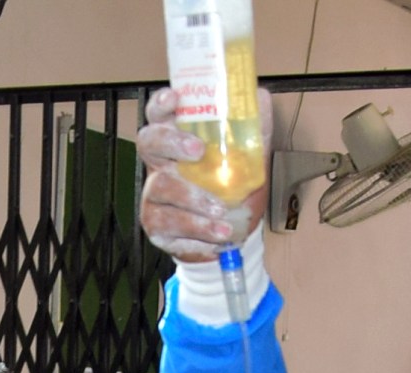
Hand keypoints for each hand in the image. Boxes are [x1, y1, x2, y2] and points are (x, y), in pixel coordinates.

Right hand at [136, 86, 271, 263]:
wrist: (233, 234)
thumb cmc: (234, 189)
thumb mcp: (250, 158)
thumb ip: (254, 129)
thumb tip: (261, 97)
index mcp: (178, 141)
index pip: (160, 114)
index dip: (162, 104)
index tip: (175, 98)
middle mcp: (160, 165)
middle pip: (149, 142)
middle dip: (172, 143)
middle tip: (198, 151)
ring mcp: (154, 196)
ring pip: (163, 190)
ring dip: (195, 201)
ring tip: (223, 215)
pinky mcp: (158, 227)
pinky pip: (170, 228)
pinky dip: (198, 234)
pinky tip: (218, 237)